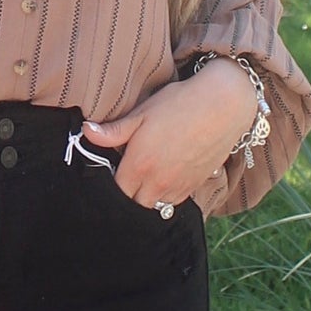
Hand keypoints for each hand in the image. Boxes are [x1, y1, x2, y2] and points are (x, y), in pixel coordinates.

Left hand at [83, 60, 254, 210]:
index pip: (115, 192)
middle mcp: (157, 183)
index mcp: (139, 166)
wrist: (224, 105)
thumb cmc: (179, 104)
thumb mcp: (142, 114)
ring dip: (146, 198)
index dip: (110, 185)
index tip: (112, 172)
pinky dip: (165, 197)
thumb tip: (86, 132)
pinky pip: (173, 203)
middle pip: (133, 204)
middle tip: (126, 177)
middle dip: (127, 194)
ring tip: (144, 180)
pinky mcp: (195, 186)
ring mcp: (178, 187)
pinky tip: (164, 179)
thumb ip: (113, 131)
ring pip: (153, 206)